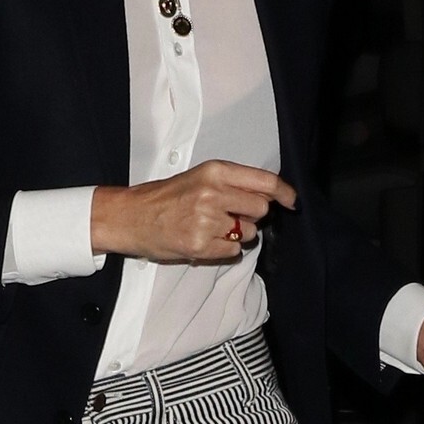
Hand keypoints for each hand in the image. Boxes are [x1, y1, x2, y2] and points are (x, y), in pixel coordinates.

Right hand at [91, 160, 296, 264]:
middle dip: (252, 215)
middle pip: (260, 209)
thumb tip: (268, 195)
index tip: (292, 201)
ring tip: (211, 228)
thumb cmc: (165, 197)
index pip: (265, 181)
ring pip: (248, 233)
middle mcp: (213, 193)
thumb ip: (232, 183)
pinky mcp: (200, 245)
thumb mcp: (199, 177)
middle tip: (231, 215)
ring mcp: (206, 221)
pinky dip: (224, 250)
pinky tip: (205, 241)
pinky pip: (233, 252)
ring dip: (237, 234)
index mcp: (215, 172)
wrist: (131, 217)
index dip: (284, 193)